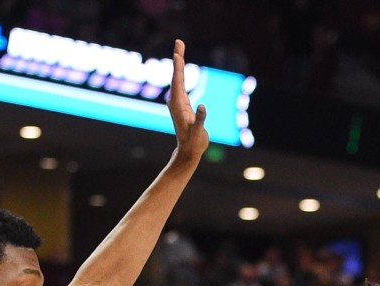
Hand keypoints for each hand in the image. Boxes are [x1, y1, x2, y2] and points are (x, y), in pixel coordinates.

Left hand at [167, 40, 208, 164]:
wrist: (189, 150)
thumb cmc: (193, 142)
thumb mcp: (198, 131)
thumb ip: (200, 119)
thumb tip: (203, 107)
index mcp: (178, 104)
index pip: (178, 80)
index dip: (178, 66)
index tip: (177, 53)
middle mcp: (176, 100)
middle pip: (177, 74)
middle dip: (178, 57)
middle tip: (179, 41)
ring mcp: (178, 101)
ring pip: (178, 78)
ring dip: (179, 63)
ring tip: (180, 49)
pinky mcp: (183, 103)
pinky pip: (182, 84)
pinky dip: (182, 73)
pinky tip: (181, 68)